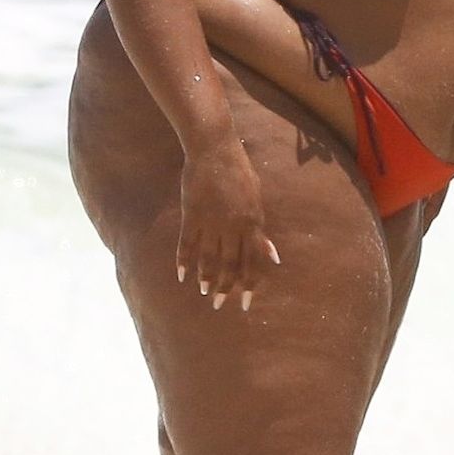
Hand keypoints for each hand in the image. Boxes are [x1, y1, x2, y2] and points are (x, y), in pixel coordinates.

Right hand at [176, 139, 279, 312]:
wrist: (215, 150)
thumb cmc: (240, 173)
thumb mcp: (257, 200)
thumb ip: (260, 230)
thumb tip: (271, 255)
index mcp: (253, 222)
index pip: (252, 260)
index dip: (249, 283)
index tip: (246, 302)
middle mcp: (233, 225)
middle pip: (230, 264)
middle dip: (225, 287)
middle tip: (219, 304)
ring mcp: (211, 221)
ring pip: (208, 258)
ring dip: (205, 277)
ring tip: (203, 292)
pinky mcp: (192, 214)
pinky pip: (187, 243)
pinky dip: (184, 260)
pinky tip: (182, 275)